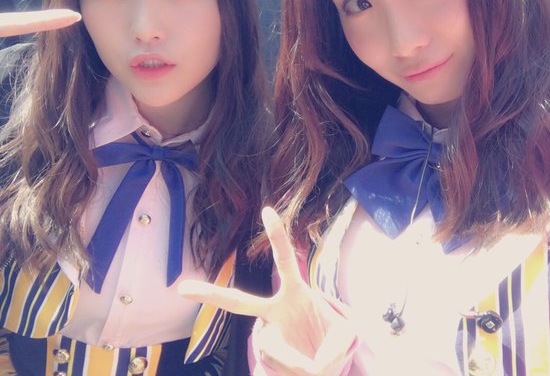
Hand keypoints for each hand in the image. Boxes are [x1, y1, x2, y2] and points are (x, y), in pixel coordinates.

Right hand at [179, 207, 355, 375]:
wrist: (324, 362)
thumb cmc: (332, 338)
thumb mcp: (346, 335)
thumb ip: (336, 345)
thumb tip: (314, 366)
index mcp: (296, 293)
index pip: (284, 259)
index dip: (277, 236)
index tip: (267, 210)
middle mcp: (275, 312)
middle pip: (240, 303)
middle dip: (212, 296)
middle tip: (183, 289)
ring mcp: (268, 337)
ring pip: (271, 348)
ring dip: (299, 362)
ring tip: (317, 367)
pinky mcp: (269, 356)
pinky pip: (279, 363)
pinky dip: (300, 369)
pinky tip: (310, 370)